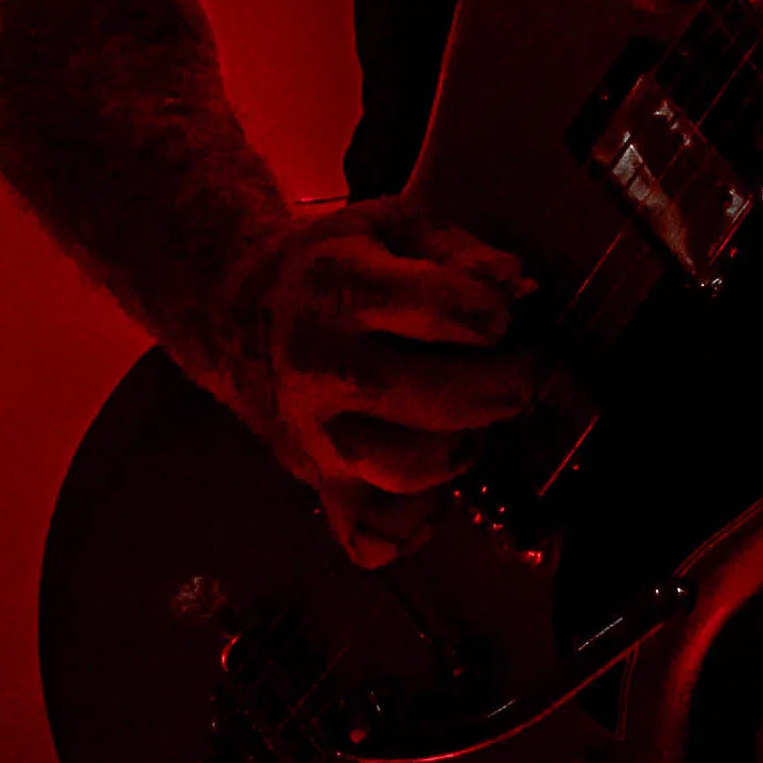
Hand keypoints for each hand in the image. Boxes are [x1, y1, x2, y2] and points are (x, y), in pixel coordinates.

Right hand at [218, 200, 537, 566]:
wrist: (241, 316)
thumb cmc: (338, 265)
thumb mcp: (393, 226)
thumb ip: (460, 251)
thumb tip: (515, 285)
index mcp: (339, 288)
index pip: (439, 309)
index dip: (491, 313)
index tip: (501, 315)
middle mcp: (319, 367)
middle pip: (434, 398)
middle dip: (504, 385)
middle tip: (521, 369)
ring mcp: (316, 437)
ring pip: (411, 470)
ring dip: (465, 446)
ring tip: (474, 418)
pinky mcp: (321, 488)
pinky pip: (375, 536)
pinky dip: (421, 521)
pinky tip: (436, 481)